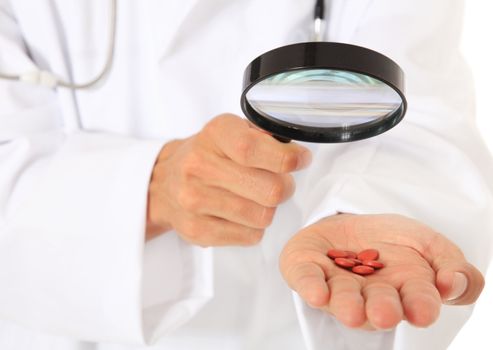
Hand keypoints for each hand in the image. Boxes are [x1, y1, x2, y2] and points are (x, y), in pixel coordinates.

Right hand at [146, 114, 311, 243]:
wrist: (164, 183)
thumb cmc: (208, 155)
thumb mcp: (231, 131)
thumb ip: (263, 137)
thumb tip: (294, 153)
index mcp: (214, 134)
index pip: (253, 149)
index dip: (286, 158)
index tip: (300, 160)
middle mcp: (199, 166)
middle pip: (270, 189)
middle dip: (285, 187)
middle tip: (279, 182)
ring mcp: (194, 200)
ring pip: (263, 216)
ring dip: (269, 209)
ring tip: (256, 198)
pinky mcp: (196, 230)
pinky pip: (250, 236)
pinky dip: (254, 227)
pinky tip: (241, 215)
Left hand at [280, 214, 484, 329]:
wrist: (350, 222)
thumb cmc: (392, 240)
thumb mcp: (429, 242)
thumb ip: (450, 263)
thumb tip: (451, 285)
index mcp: (404, 291)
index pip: (418, 302)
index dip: (421, 306)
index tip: (423, 312)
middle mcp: (370, 295)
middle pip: (378, 306)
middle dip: (381, 309)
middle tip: (384, 314)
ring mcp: (337, 285)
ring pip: (343, 298)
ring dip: (347, 304)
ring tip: (352, 312)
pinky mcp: (307, 271)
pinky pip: (307, 280)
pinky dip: (311, 286)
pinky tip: (317, 293)